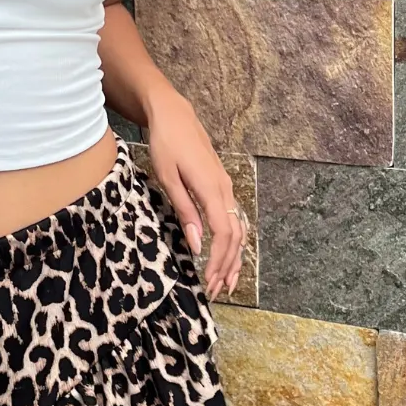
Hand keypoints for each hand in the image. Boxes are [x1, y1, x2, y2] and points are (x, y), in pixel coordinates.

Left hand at [142, 83, 245, 300]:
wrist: (174, 115)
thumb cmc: (167, 144)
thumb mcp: (168, 177)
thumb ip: (185, 211)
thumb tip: (197, 244)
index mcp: (212, 189)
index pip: (224, 233)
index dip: (218, 260)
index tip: (209, 281)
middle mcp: (225, 190)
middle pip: (235, 235)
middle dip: (227, 265)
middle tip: (217, 290)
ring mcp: (226, 187)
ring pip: (238, 228)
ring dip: (233, 257)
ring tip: (225, 281)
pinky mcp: (221, 186)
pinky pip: (233, 218)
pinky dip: (231, 241)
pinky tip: (225, 254)